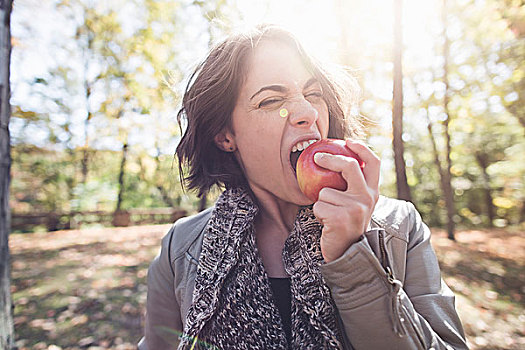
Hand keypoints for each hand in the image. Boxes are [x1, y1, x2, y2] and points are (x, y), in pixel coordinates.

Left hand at [312, 139, 379, 262]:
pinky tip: (326, 223)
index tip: (348, 141)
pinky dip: (317, 213)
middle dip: (331, 158)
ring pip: (325, 191)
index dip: (362, 148)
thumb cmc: (346, 226)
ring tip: (329, 215)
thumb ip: (353, 188)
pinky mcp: (340, 217)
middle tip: (317, 157)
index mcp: (373, 193)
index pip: (374, 163)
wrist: (347, 254)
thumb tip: (335, 162)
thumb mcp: (356, 205)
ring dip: (321, 202)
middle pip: (349, 166)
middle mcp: (367, 198)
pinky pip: (318, 205)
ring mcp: (355, 208)